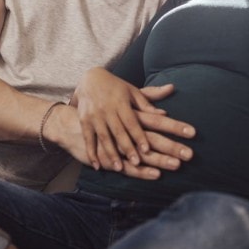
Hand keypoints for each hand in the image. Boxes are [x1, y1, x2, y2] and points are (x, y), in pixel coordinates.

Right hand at [71, 67, 194, 172]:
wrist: (89, 79)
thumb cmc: (116, 87)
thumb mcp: (132, 91)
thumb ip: (148, 103)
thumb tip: (164, 113)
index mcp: (121, 102)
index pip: (132, 121)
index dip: (139, 135)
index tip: (147, 149)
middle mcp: (107, 109)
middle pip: (119, 131)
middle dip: (127, 148)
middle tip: (137, 162)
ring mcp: (94, 116)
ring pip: (104, 137)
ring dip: (111, 153)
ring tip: (119, 168)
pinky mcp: (84, 121)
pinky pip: (88, 138)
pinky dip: (91, 152)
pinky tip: (97, 166)